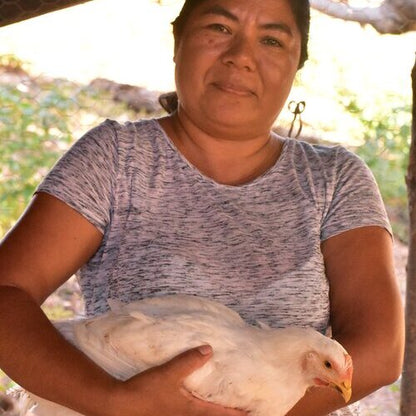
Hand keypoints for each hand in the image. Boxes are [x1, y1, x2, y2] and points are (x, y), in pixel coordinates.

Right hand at [110, 345, 247, 415]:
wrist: (120, 406)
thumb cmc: (146, 391)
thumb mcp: (169, 373)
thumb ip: (189, 361)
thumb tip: (209, 349)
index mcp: (190, 411)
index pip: (219, 414)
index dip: (236, 414)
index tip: (251, 413)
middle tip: (242, 413)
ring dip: (213, 414)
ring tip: (221, 409)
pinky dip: (199, 412)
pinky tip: (195, 406)